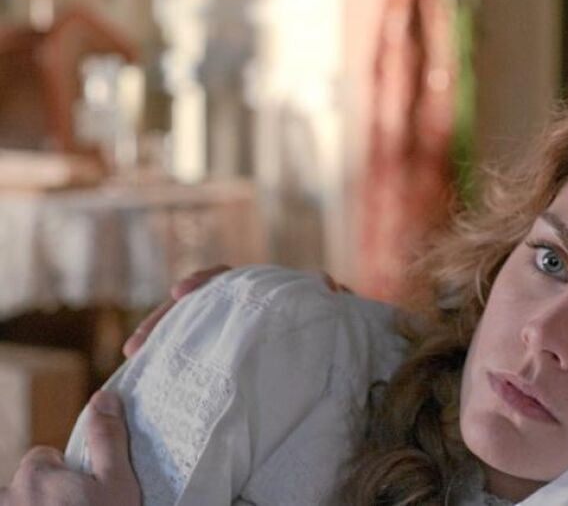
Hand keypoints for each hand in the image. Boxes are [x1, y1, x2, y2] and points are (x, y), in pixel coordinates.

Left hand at [0, 391, 139, 505]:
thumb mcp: (117, 484)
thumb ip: (107, 440)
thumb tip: (103, 398)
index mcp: (35, 474)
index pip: (43, 458)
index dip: (66, 472)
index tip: (84, 490)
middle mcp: (9, 494)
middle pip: (30, 482)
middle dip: (50, 492)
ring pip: (22, 501)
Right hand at [122, 265, 351, 356]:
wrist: (341, 352)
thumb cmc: (336, 324)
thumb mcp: (335, 310)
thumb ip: (331, 298)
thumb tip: (326, 283)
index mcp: (258, 291)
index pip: (223, 277)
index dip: (201, 281)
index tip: (181, 292)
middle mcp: (236, 309)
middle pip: (191, 308)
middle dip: (161, 322)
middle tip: (135, 346)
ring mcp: (227, 333)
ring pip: (186, 333)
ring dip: (159, 345)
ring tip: (133, 361)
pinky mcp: (225, 357)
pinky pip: (195, 358)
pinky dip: (174, 366)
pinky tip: (151, 381)